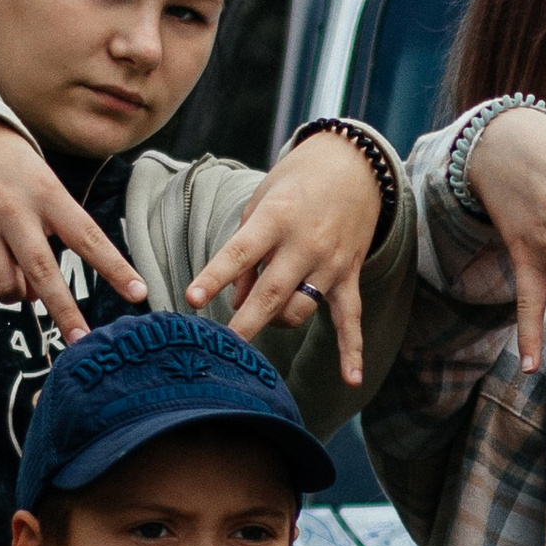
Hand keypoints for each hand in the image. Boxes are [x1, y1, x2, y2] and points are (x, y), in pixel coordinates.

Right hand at [0, 118, 149, 339]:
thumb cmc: (18, 170)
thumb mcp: (49, 187)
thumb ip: (53, 234)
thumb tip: (41, 292)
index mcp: (47, 196)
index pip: (87, 236)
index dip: (114, 267)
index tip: (138, 294)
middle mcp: (13, 211)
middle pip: (41, 268)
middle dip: (62, 307)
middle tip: (82, 339)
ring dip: (14, 295)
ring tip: (19, 284)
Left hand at [188, 132, 381, 387]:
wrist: (353, 166)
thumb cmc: (295, 184)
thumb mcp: (260, 203)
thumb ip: (245, 251)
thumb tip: (238, 301)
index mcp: (276, 219)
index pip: (241, 252)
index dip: (215, 276)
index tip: (192, 299)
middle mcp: (305, 243)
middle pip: (272, 293)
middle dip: (245, 323)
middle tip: (222, 348)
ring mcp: (331, 263)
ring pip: (301, 308)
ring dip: (276, 321)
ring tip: (261, 314)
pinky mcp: (350, 275)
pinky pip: (350, 318)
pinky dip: (352, 350)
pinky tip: (351, 379)